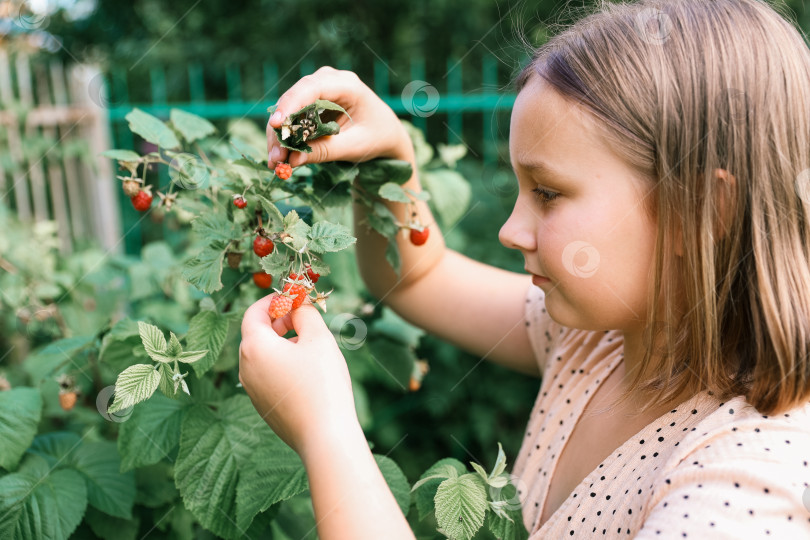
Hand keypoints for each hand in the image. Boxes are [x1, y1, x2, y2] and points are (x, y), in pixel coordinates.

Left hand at [239, 294, 358, 455]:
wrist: (324, 437)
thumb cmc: (322, 384)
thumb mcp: (318, 338)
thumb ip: (305, 313)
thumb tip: (298, 306)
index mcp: (254, 347)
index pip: (253, 312)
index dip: (273, 300)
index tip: (294, 298)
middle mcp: (245, 368)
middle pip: (256, 334)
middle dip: (278, 321)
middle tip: (304, 317)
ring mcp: (251, 390)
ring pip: (261, 356)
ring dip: (281, 343)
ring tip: (309, 345)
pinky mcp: (262, 406)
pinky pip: (267, 376)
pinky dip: (281, 364)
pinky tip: (306, 371)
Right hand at [266, 66, 413, 167]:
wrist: (385, 135)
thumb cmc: (377, 137)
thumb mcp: (355, 146)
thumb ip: (325, 151)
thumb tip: (292, 161)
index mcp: (347, 85)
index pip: (313, 87)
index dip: (291, 104)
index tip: (276, 125)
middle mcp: (329, 81)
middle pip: (295, 99)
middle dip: (281, 129)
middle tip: (275, 158)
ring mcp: (318, 90)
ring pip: (288, 110)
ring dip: (280, 137)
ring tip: (275, 164)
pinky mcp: (310, 104)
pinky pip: (292, 119)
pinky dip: (285, 138)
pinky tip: (280, 158)